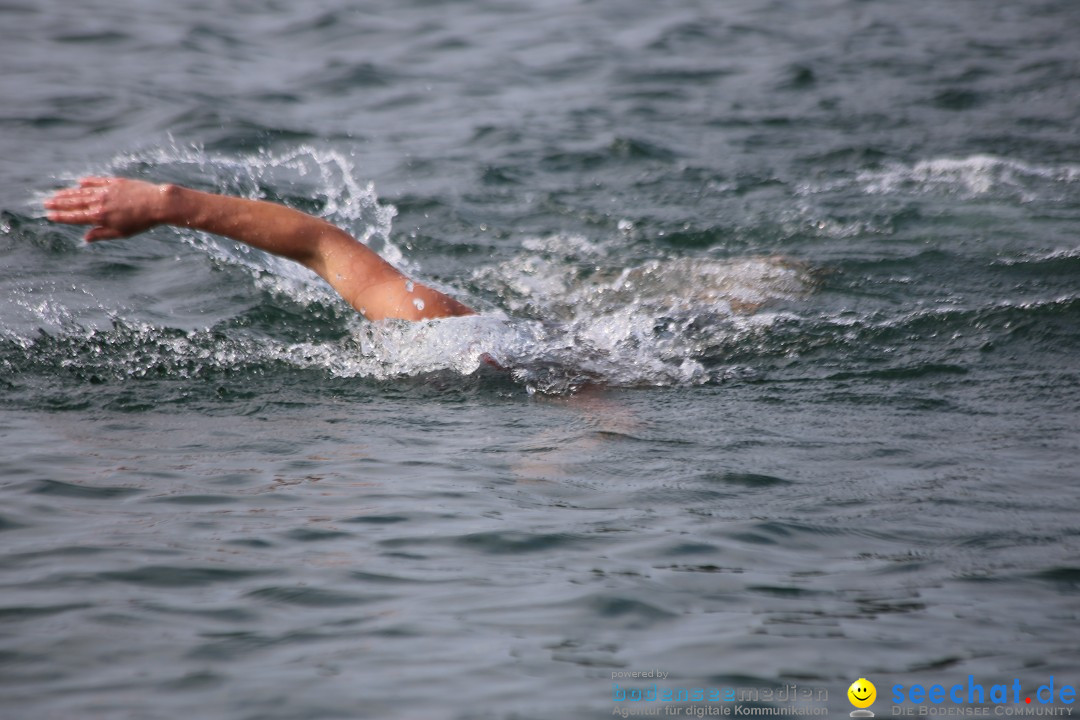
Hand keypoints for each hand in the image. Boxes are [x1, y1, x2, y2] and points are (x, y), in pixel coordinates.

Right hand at [43, 176, 169, 241]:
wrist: (158, 203)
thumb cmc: (141, 222)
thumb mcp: (121, 233)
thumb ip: (102, 234)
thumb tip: (85, 238)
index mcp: (99, 216)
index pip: (75, 217)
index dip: (61, 216)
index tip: (49, 215)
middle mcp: (99, 202)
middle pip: (74, 202)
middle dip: (59, 203)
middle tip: (46, 202)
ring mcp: (106, 191)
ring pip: (82, 191)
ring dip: (68, 193)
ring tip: (57, 194)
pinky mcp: (115, 182)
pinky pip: (97, 181)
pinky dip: (87, 182)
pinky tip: (80, 183)